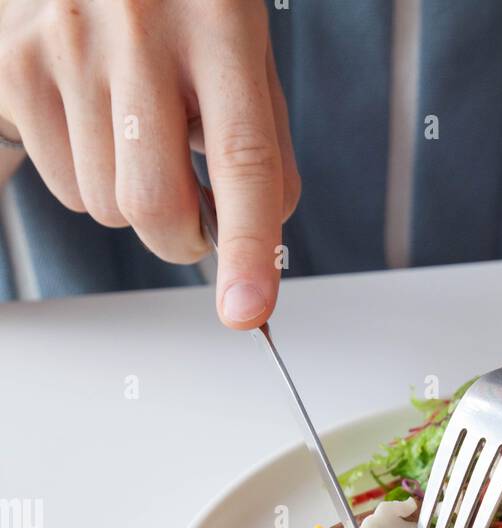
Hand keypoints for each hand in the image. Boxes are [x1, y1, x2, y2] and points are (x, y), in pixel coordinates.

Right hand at [0, 0, 299, 327]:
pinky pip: (65, 186)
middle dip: (182, 238)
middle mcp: (140, 28)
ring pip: (107, 206)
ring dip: (131, 198)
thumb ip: (263, 147)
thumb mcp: (244, 52)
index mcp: (219, 21)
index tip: (247, 310)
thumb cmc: (183, 7)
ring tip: (137, 130)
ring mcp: (69, 45)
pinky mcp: (17, 67)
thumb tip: (259, 251)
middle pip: (155, 204)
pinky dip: (88, 176)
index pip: (242, 157)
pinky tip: (97, 120)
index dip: (248, 246)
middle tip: (195, 212)